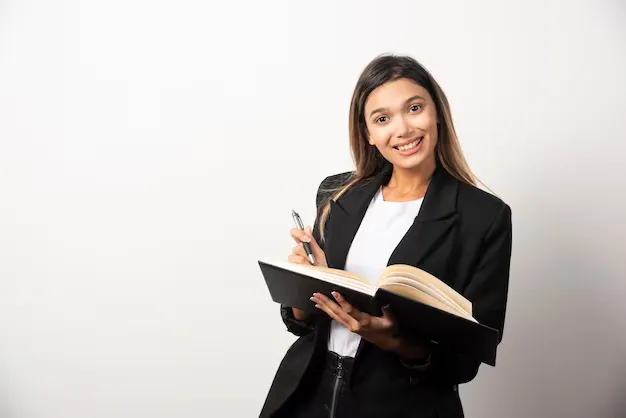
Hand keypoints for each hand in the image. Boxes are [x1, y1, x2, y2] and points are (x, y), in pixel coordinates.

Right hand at [288, 226, 326, 267]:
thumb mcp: (319, 252)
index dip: (299, 234)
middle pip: (297, 247)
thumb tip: (307, 228)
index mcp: (303, 245)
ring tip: (310, 264)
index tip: (307, 238)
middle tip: (312, 258)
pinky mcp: (291, 266)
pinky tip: (307, 267)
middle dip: (306, 253)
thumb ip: (312, 241)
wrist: (321, 277)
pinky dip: (303, 265)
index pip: (295, 233)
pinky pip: (295, 263)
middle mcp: (297, 251)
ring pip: (296, 256)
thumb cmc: (320, 266)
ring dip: (305, 260)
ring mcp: (293, 259)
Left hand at [311, 291, 429, 360]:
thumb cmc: (389, 330)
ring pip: (334, 316)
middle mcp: (354, 325)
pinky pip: (336, 318)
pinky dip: (328, 312)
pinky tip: (322, 307)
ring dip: (324, 306)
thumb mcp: (391, 321)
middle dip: (326, 303)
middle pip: (337, 312)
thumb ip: (387, 312)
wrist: (387, 342)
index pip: (350, 310)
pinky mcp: (349, 327)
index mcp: (363, 322)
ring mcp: (350, 327)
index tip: (335, 292)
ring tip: (315, 299)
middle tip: (316, 294)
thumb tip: (385, 303)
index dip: (342, 301)